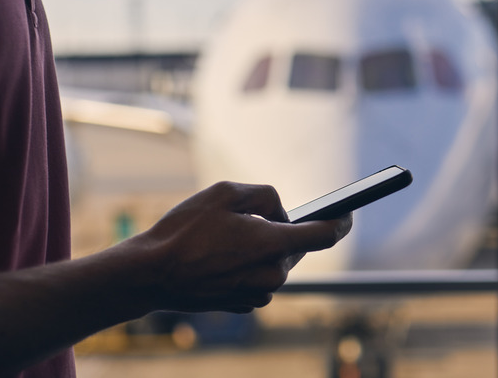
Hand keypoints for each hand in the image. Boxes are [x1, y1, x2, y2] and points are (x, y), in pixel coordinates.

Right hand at [132, 181, 351, 313]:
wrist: (150, 276)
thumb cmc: (184, 231)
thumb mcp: (224, 193)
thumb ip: (265, 195)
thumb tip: (280, 213)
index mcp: (273, 245)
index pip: (325, 235)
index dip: (341, 221)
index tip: (347, 212)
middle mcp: (273, 274)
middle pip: (295, 246)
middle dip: (281, 229)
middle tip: (252, 218)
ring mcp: (260, 293)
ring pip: (277, 261)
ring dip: (263, 247)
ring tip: (226, 238)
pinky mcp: (245, 304)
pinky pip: (260, 277)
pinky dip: (250, 264)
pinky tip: (221, 256)